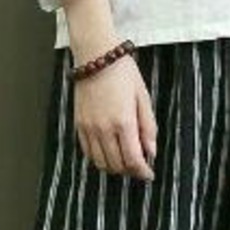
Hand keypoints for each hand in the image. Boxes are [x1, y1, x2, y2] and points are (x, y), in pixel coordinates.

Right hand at [71, 51, 157, 181]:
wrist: (96, 56)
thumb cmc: (122, 73)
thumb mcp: (143, 98)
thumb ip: (148, 128)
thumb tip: (151, 151)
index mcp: (123, 122)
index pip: (133, 160)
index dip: (142, 172)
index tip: (148, 174)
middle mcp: (104, 129)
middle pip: (117, 165)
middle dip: (130, 171)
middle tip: (139, 168)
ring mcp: (89, 128)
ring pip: (100, 162)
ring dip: (115, 167)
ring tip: (125, 162)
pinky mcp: (79, 124)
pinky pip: (88, 152)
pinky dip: (99, 158)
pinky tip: (109, 153)